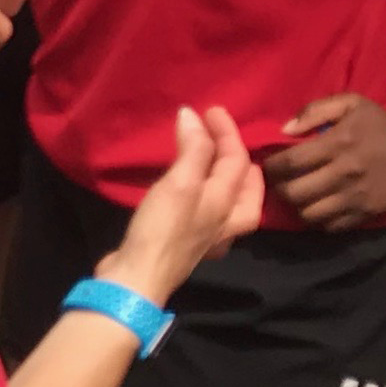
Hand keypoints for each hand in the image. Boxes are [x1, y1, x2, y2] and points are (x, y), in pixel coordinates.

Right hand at [98, 104, 264, 305]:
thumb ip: (193, 149)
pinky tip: (199, 200)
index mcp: (228, 201)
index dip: (225, 131)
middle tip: (226, 139)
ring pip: (234, 203)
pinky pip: (212, 215)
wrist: (138, 277)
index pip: (237, 158)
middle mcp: (227, 220)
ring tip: (220, 165)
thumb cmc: (162, 228)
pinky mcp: (188, 244)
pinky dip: (211, 199)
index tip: (209, 109)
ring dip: (230, 181)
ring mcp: (210, 236)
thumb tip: (193, 116)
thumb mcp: (180, 183)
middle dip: (241, 160)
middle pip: (247, 187)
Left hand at [266, 94, 385, 228]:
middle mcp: (342, 173)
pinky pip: (329, 226)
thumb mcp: (352, 104)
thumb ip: (316, 110)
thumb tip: (285, 129)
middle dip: (280, 190)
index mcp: (336, 144)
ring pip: (308, 214)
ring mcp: (354, 197)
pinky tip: (317, 208)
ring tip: (298, 198)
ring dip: (297, 207)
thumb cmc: (383, 125)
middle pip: (294, 193)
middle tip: (280, 184)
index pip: (290, 163)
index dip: (272, 167)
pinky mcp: (365, 214)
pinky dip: (317, 220)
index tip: (269, 166)